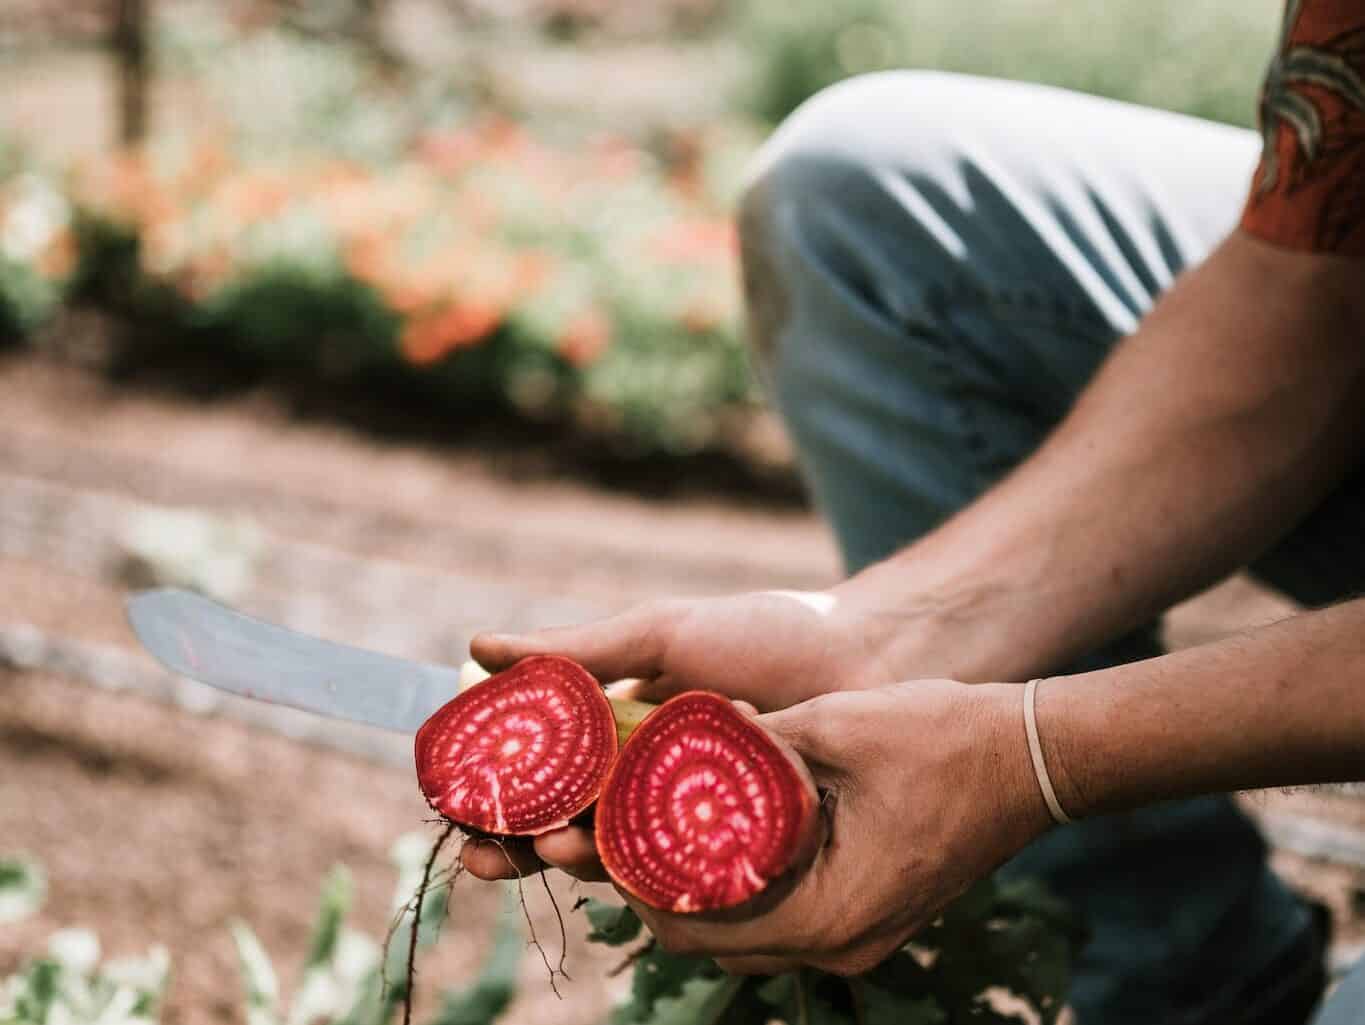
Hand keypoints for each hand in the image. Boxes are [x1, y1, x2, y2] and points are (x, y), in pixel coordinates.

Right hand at [462, 589, 912, 883]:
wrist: (868, 657)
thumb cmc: (766, 636)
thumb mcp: (661, 636)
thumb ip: (576, 650)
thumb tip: (476, 645)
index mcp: (621, 731)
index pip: (541, 772)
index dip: (495, 792)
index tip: (457, 803)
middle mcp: (648, 781)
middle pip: (565, 825)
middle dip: (519, 845)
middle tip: (486, 854)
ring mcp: (691, 820)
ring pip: (614, 857)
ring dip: (572, 861)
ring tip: (554, 850)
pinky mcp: (735, 853)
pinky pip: (679, 877)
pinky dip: (644, 879)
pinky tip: (622, 874)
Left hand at [471, 681, 1051, 975]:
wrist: (1032, 756)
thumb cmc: (942, 736)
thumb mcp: (831, 727)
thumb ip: (745, 744)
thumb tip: (664, 734)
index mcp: (828, 912)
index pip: (697, 925)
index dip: (635, 880)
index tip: (595, 830)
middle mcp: (839, 943)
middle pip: (711, 939)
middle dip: (654, 887)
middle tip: (609, 827)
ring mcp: (856, 936)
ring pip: (742, 932)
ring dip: (693, 887)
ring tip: (648, 827)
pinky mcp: (865, 915)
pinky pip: (779, 916)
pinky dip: (739, 882)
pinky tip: (714, 830)